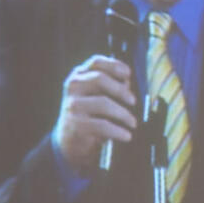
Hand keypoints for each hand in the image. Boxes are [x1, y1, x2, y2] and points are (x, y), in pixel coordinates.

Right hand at [52, 55, 137, 173]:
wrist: (70, 140)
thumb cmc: (91, 114)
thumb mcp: (98, 96)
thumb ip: (112, 86)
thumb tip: (128, 83)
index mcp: (80, 76)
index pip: (96, 62)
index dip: (114, 65)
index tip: (128, 74)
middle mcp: (74, 87)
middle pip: (100, 79)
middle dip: (120, 89)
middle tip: (133, 101)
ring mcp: (73, 105)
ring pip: (103, 102)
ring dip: (123, 114)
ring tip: (133, 123)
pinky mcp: (76, 124)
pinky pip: (102, 125)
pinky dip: (118, 131)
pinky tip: (127, 135)